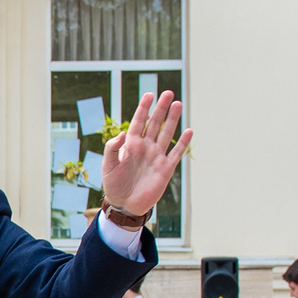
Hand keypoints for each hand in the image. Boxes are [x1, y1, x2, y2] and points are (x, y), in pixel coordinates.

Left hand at [100, 90, 188, 220]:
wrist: (125, 205)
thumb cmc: (114, 184)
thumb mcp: (108, 165)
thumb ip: (112, 148)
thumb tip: (121, 134)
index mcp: (130, 145)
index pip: (138, 122)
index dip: (143, 108)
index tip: (149, 94)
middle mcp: (145, 147)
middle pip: (154, 124)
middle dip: (160, 108)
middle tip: (168, 93)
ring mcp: (156, 157)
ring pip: (166, 134)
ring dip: (172, 120)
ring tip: (177, 104)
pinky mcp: (165, 169)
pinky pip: (176, 154)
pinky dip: (183, 143)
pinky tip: (189, 131)